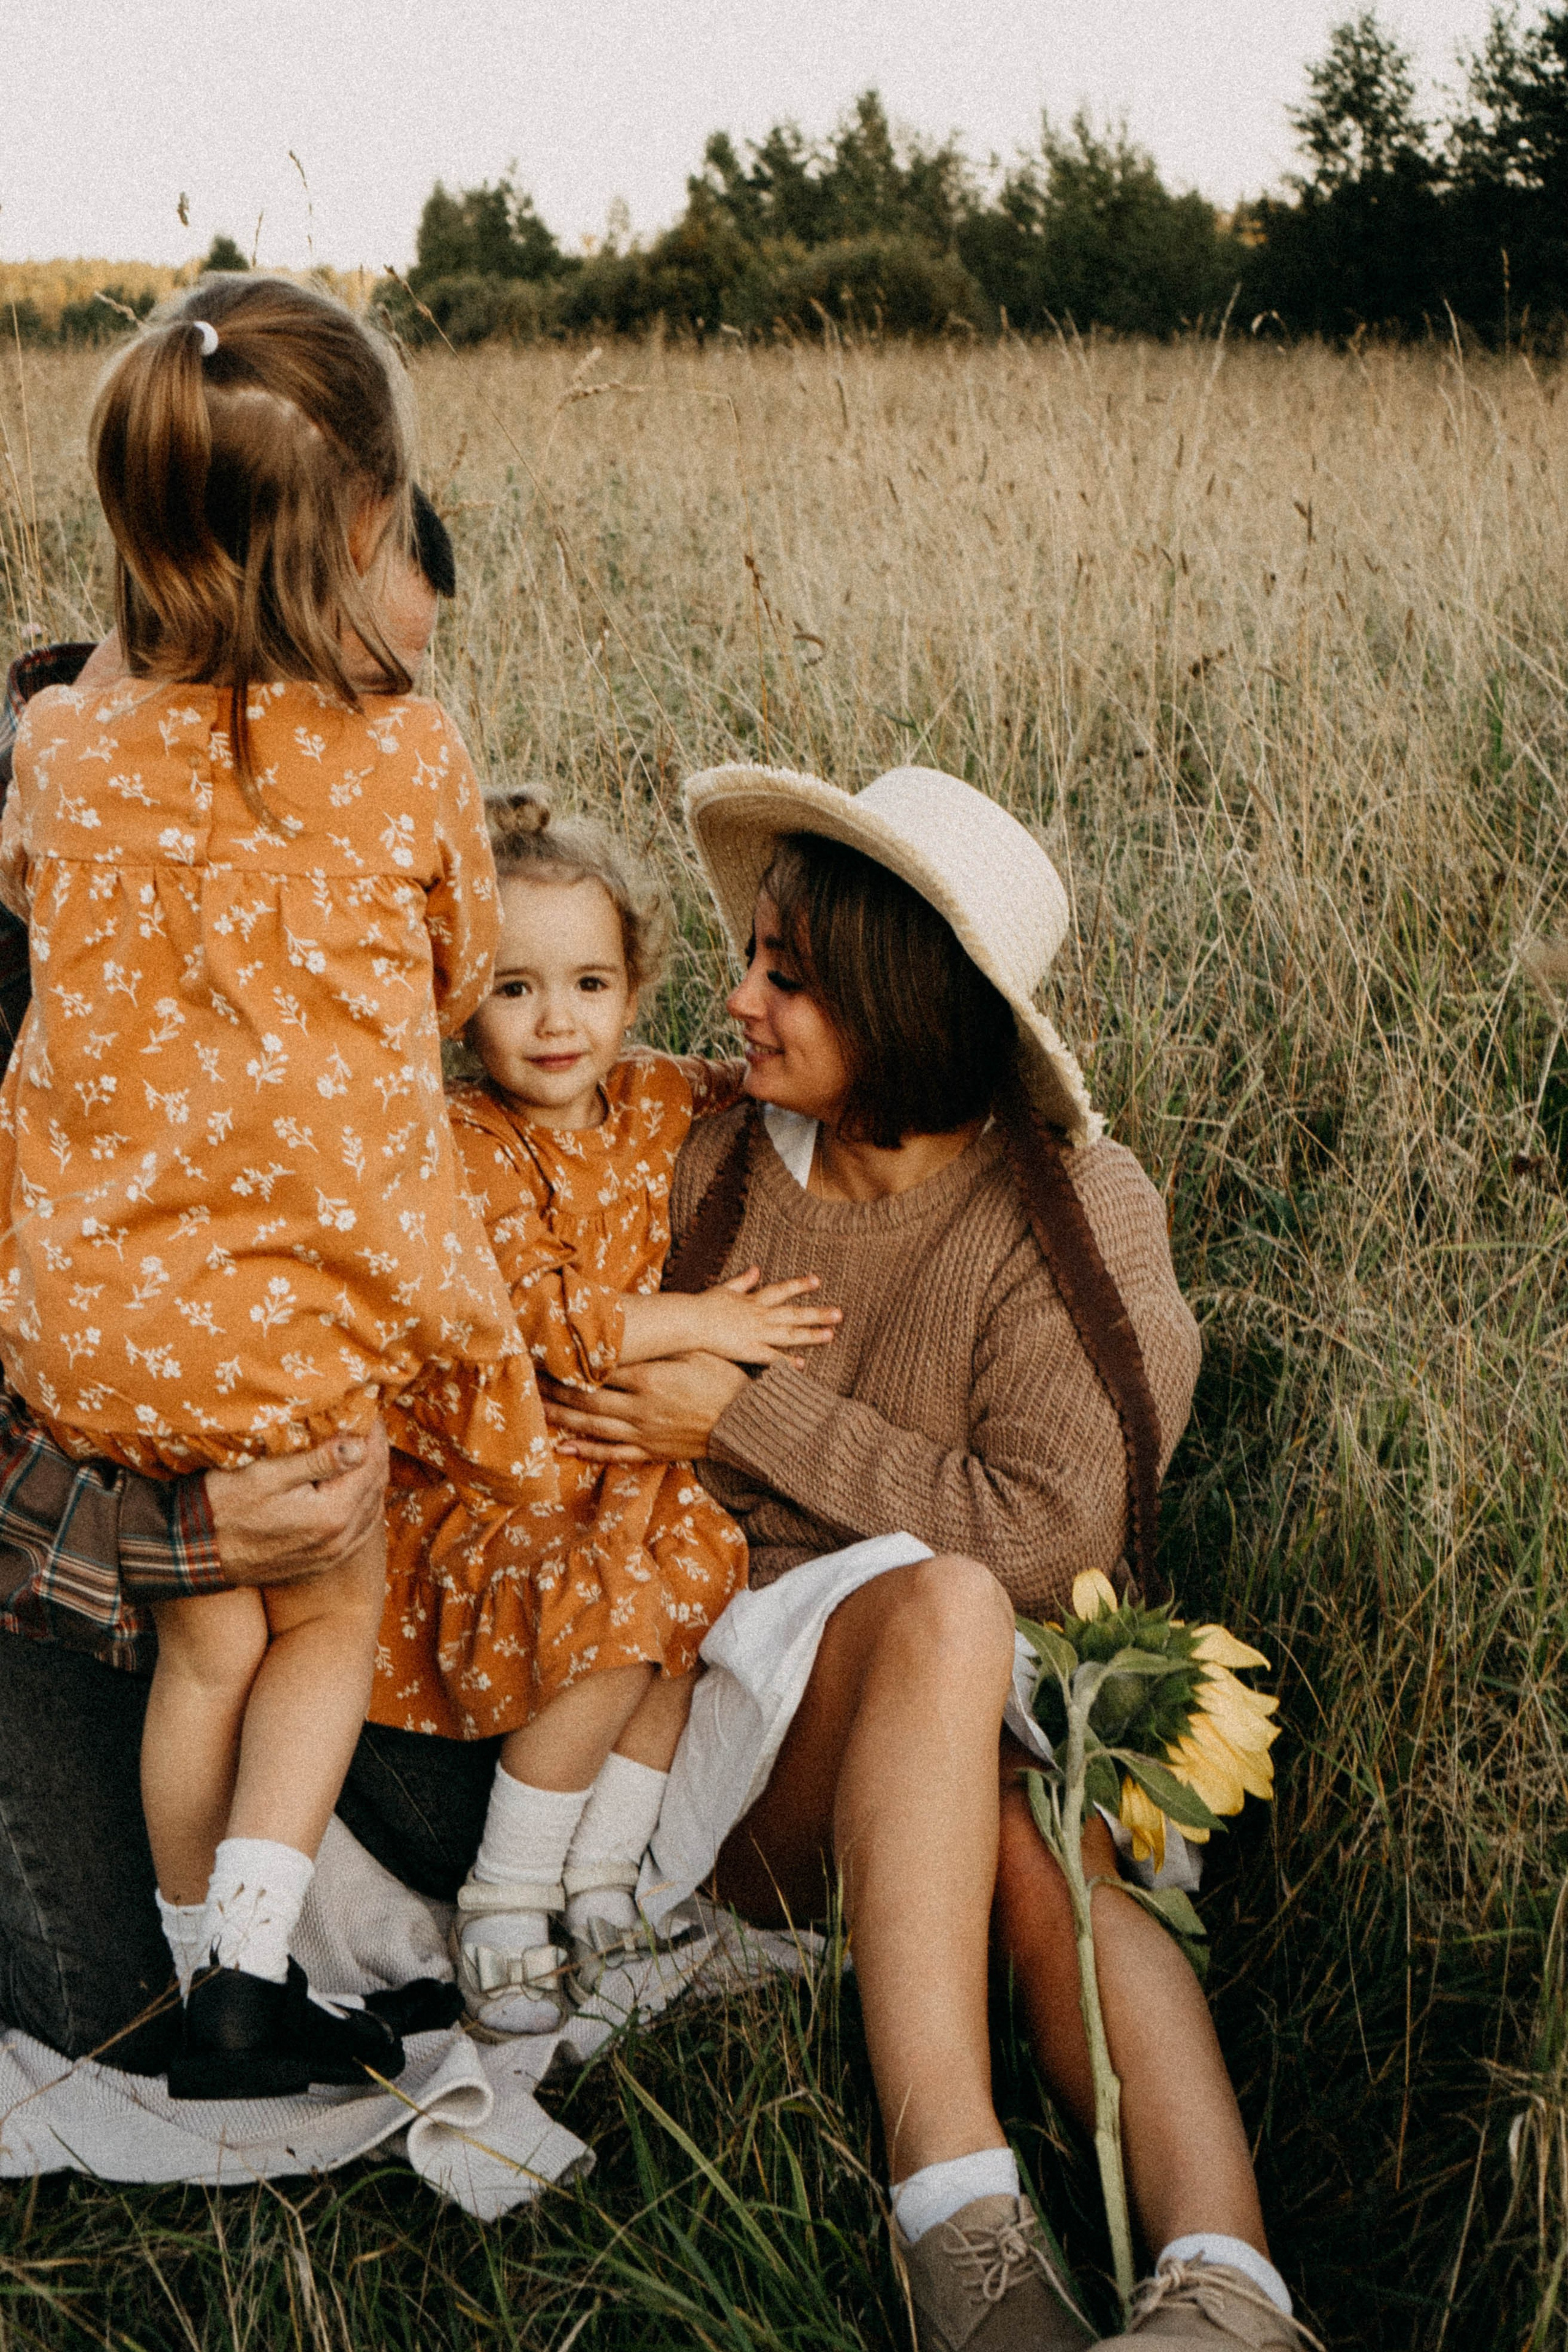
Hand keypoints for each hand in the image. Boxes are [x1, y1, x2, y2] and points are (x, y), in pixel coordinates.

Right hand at [206, 1422, 389, 1586]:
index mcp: (332, 1515)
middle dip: (376, 1451)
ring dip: (371, 1478)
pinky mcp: (321, 1564)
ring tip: (363, 1448)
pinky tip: (352, 1488)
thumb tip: (360, 1443)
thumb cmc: (223, 1507)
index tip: (370, 1409)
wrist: (194, 1554)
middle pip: (376, 1486)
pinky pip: (359, 1531)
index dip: (374, 1433)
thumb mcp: (266, 1475)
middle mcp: (339, 1540)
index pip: (370, 1464)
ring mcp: (331, 1556)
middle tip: (369, 1424)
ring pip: (371, 1510)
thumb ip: (317, 1461)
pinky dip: (362, 1505)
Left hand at [542, 1355, 747, 1463]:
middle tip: (527, 1378)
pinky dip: (586, 1451)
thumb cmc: (725, 1379)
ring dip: (560, 1418)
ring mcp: (644, 1433)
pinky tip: (563, 1447)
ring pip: (592, 1427)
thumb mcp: (696, 1351)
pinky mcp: (651, 1451)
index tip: (547, 1349)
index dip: (569, 1359)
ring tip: (534, 1408)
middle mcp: (640, 1408)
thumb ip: (660, 1343)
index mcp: (650, 1378)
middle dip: (554, 1389)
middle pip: (586, 1398)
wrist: (749, 1422)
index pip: (598, 1367)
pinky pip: (612, 1453)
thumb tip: (627, 1332)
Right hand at [692, 1265, 839, 1365]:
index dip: (800, 1286)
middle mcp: (760, 1316)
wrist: (689, 1320)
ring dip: (810, 1335)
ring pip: (789, 1334)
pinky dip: (787, 1361)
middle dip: (817, 1313)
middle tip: (839, 1313)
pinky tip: (802, 1364)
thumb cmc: (702, 1305)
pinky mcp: (749, 1350)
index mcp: (753, 1301)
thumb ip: (743, 1280)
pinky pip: (772, 1357)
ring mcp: (756, 1333)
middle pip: (793, 1314)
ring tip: (831, 1335)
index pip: (781, 1291)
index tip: (817, 1281)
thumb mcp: (725, 1288)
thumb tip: (757, 1268)